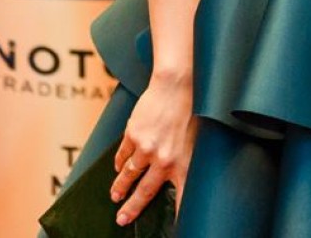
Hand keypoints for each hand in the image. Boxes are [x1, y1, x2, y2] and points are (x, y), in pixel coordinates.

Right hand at [111, 77, 195, 224]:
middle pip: (144, 192)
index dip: (176, 213)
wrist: (175, 87)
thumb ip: (183, 158)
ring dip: (121, 186)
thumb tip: (173, 174)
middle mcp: (164, 160)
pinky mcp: (133, 136)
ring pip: (129, 174)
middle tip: (122, 219)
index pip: (180, 195)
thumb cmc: (189, 111)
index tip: (171, 229)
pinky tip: (118, 167)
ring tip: (115, 195)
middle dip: (132, 208)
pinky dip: (120, 162)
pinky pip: (123, 155)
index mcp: (182, 162)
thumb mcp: (195, 139)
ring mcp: (146, 149)